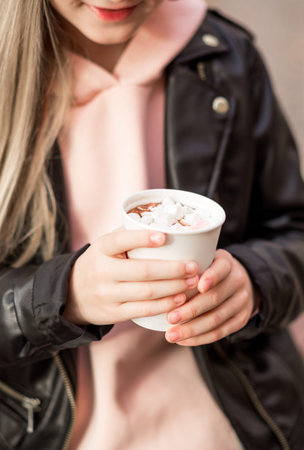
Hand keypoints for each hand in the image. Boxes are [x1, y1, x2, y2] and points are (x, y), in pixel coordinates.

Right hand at [64, 229, 198, 325]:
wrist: (73, 293)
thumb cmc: (101, 262)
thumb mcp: (106, 245)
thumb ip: (129, 235)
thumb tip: (167, 225)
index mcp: (101, 248)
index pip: (121, 240)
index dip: (143, 238)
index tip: (165, 236)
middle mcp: (102, 271)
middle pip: (143, 271)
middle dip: (173, 269)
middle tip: (194, 266)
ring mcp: (107, 294)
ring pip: (147, 292)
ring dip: (174, 288)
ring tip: (193, 282)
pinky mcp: (113, 313)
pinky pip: (143, 310)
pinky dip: (164, 305)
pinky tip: (180, 299)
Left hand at [165, 249, 256, 345]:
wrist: (237, 282)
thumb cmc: (208, 269)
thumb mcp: (203, 259)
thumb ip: (187, 265)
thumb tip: (159, 275)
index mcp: (227, 263)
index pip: (221, 268)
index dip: (211, 277)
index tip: (199, 286)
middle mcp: (238, 281)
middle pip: (215, 298)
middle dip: (191, 310)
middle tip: (170, 318)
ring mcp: (242, 302)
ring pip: (216, 319)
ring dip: (192, 329)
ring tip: (171, 335)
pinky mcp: (241, 319)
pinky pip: (220, 332)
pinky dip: (199, 338)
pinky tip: (183, 340)